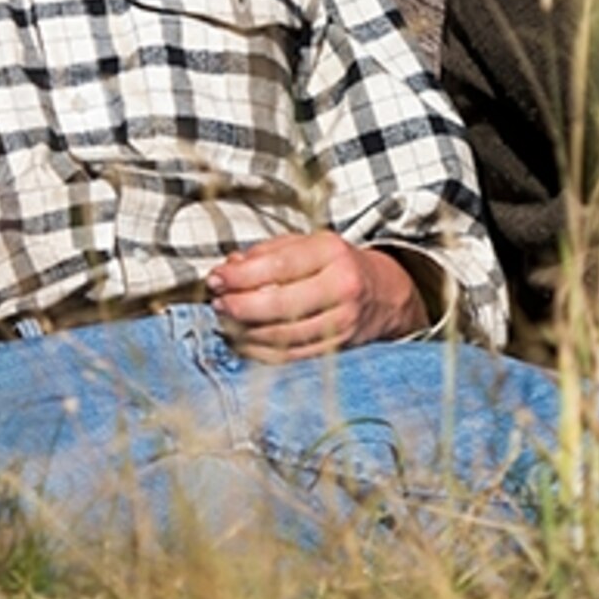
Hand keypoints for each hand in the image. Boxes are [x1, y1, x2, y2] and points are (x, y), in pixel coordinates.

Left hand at [207, 231, 422, 359]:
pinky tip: (245, 339)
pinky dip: (263, 350)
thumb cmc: (337, 264)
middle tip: (218, 302)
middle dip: (241, 306)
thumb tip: (229, 267)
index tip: (216, 278)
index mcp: (331, 252)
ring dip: (247, 331)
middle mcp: (342, 286)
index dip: (241, 276)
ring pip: (285, 334)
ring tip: (227, 320)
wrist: (383, 292)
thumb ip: (265, 252)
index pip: (279, 266)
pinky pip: (293, 355)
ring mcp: (343, 321)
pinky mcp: (339, 347)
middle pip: (282, 304)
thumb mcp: (305, 244)